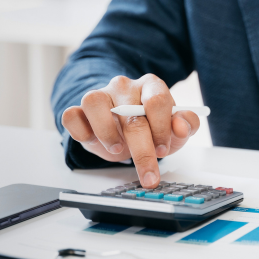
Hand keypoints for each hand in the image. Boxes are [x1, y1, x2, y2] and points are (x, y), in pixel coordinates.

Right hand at [61, 74, 200, 187]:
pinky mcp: (79, 111)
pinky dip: (80, 131)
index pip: (156, 100)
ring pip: (94, 102)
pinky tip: (93, 141)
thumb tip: (180, 126)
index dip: (161, 128)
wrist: (126, 132)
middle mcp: (124, 86)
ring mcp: (100, 96)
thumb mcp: (174, 130)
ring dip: (106, 132)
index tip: (163, 150)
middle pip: (130, 113)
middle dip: (142, 149)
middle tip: (149, 173)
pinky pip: (71, 115)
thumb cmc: (151, 128)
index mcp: (151, 86)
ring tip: (118, 149)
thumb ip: (186, 125)